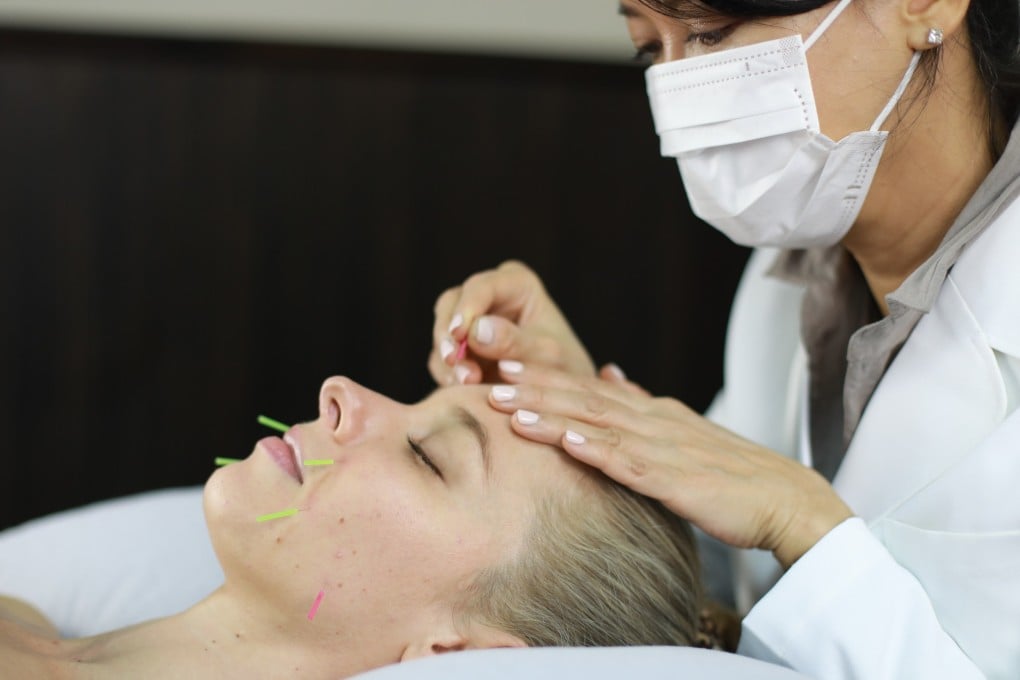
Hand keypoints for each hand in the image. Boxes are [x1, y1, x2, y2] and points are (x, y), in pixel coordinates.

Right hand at [429, 261, 595, 384]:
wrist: (562, 399)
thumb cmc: (563, 368)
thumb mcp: (546, 356)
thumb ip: (514, 343)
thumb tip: (475, 331)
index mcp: (515, 283)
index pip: (482, 287)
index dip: (467, 308)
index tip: (459, 333)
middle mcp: (487, 296)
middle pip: (452, 304)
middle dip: (449, 334)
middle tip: (453, 361)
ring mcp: (469, 322)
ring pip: (442, 331)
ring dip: (448, 359)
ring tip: (465, 381)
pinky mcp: (459, 350)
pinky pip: (441, 359)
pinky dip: (448, 374)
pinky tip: (460, 390)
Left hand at [486, 363, 853, 568]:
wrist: (785, 500)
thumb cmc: (732, 475)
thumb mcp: (682, 432)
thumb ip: (643, 405)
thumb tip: (611, 374)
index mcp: (653, 412)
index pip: (591, 389)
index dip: (546, 375)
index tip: (505, 365)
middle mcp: (654, 421)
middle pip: (584, 398)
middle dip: (534, 386)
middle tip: (489, 375)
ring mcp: (664, 448)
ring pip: (598, 425)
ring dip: (550, 413)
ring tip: (509, 405)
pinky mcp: (676, 480)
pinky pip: (629, 463)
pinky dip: (596, 450)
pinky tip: (566, 442)